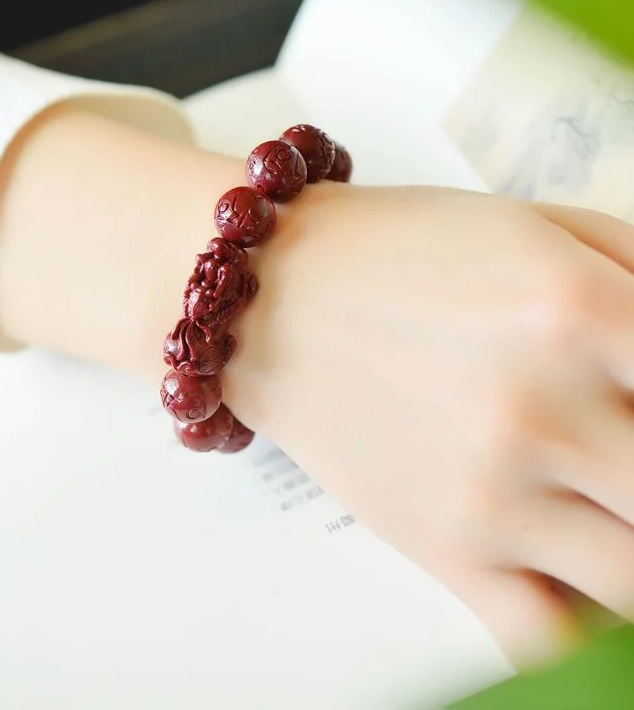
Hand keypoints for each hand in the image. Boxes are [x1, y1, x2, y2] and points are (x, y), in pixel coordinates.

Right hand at [226, 182, 633, 664]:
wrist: (271, 297)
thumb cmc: (398, 255)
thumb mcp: (537, 228)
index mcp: (581, 312)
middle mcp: (543, 411)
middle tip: (631, 466)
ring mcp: (490, 493)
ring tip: (610, 512)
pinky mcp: (440, 546)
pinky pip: (546, 639)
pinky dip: (588, 639)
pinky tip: (588, 592)